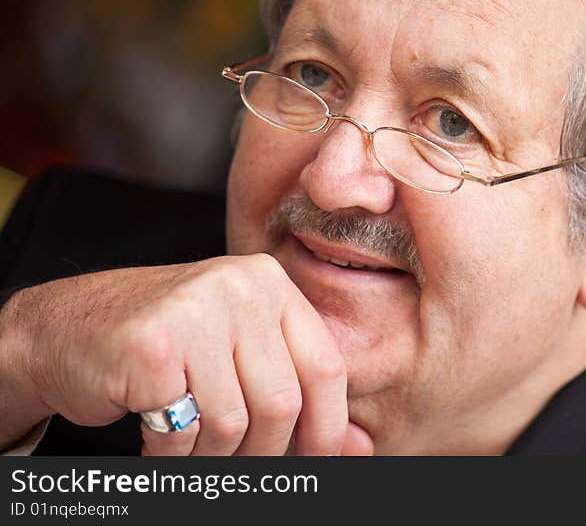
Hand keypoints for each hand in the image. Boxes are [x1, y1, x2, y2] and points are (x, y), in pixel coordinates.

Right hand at [0, 254, 372, 455]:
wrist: (64, 328)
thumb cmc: (165, 346)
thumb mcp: (239, 352)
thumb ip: (298, 392)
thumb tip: (360, 449)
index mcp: (270, 283)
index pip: (326, 366)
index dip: (327, 426)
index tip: (316, 462)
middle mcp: (240, 286)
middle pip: (282, 402)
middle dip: (264, 453)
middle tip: (235, 462)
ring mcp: (195, 309)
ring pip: (234, 423)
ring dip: (213, 456)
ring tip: (190, 444)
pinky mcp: (153, 344)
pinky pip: (183, 431)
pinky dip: (172, 454)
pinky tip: (156, 438)